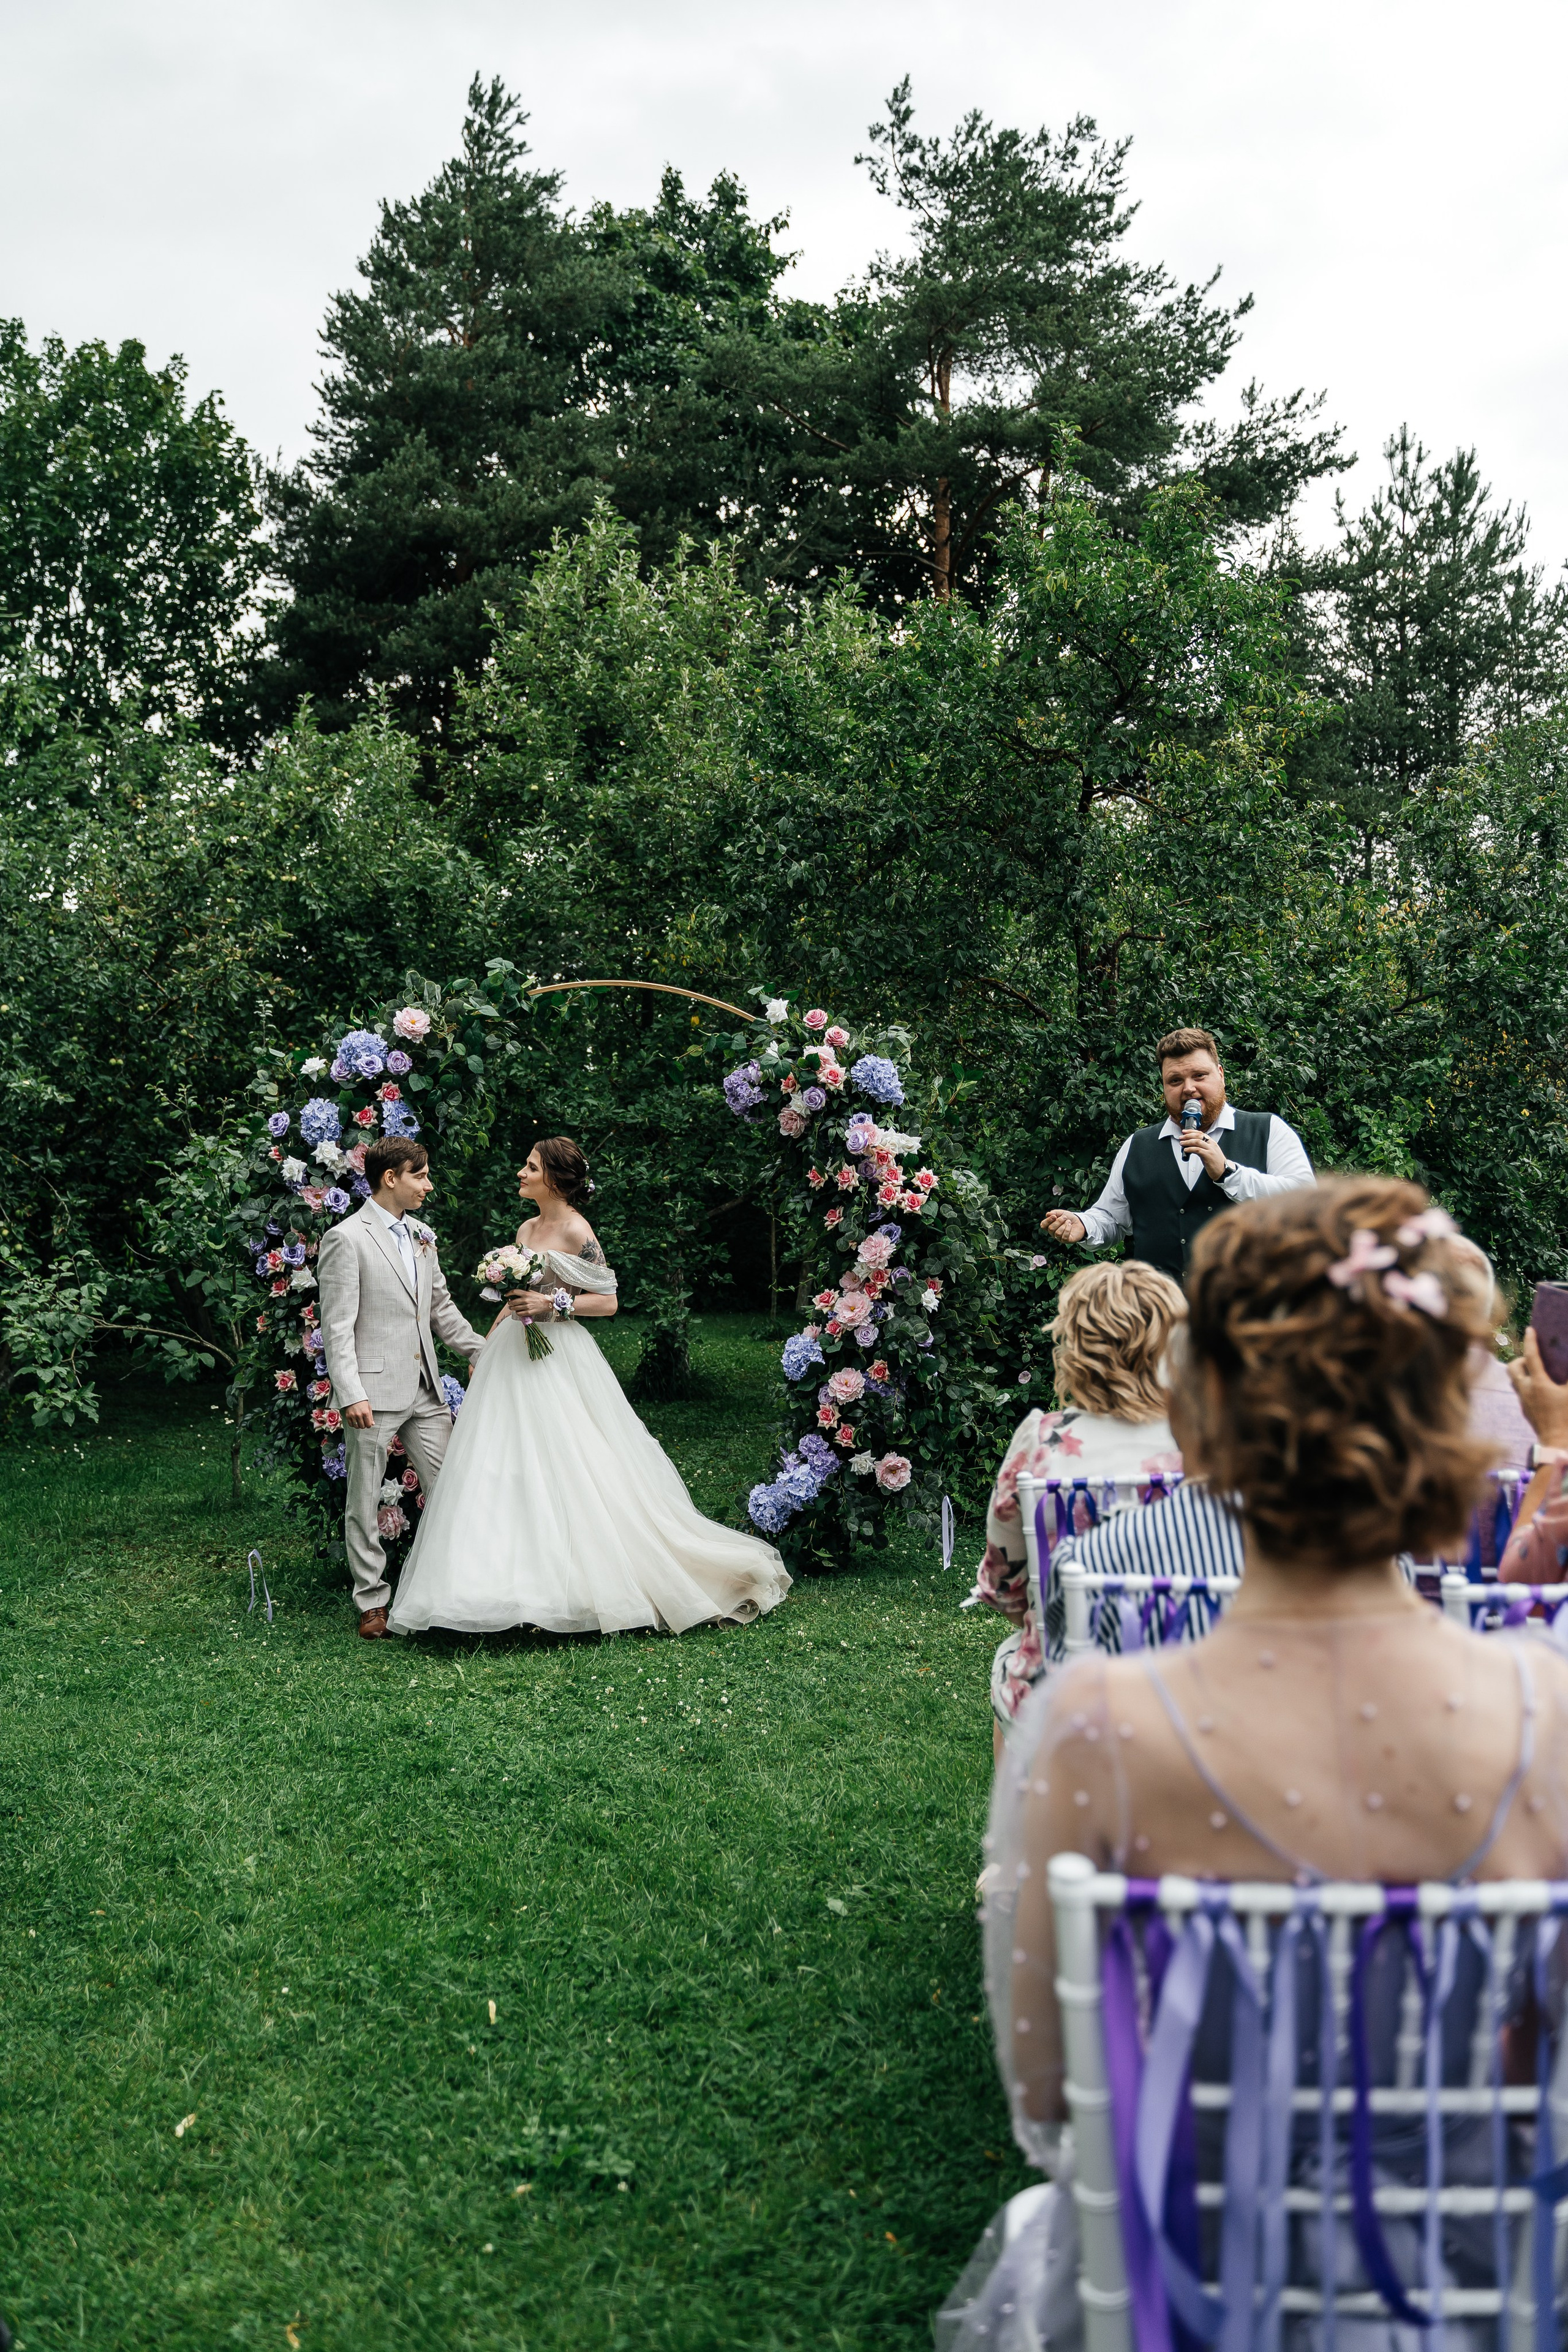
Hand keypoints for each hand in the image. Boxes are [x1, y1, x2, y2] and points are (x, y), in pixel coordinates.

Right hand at [344, 1400, 373, 1428]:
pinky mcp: (348, 1416)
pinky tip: (355, 1422)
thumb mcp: (368, 1407)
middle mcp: (359, 1415)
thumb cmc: (361, 1401)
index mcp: (365, 1412)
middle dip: (364, 1425)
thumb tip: (372, 1424)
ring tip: (359, 1422)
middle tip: (363, 1422)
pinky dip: (353, 1425)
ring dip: (358, 1426)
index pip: (368, 1425)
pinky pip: (351, 1425)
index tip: (368, 1424)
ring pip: (356, 1426)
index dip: (369, 1425)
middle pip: (362, 1426)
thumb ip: (371, 1416)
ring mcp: (353, 1416)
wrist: (353, 1397)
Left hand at [499, 1290, 555, 1319]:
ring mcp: (526, 1307)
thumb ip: (525, 1293)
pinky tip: (518, 1311)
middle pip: (512, 1302)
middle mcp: (525, 1300)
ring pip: (515, 1308)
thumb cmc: (540, 1298)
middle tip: (509, 1303)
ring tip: (512, 1308)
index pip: (514, 1292)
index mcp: (526, 1294)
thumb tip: (518, 1294)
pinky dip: (517, 1313)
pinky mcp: (528, 1312)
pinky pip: (519, 1313)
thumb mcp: (532, 1292)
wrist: (547, 1303)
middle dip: (509, 1303)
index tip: (506, 1295)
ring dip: (512, 1308)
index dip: (508, 1293)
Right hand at [1039, 1208, 1085, 1244]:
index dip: (1048, 1220)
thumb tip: (1048, 1214)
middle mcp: (1053, 1233)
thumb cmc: (1069, 1218)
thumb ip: (1055, 1212)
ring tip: (1069, 1221)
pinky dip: (1067, 1230)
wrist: (1079, 1222)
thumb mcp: (1062, 1213)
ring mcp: (1059, 1238)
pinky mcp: (1066, 1241)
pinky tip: (1070, 1225)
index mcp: (1050, 1226)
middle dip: (1058, 1221)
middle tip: (1065, 1217)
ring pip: (1057, 1233)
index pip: (1043, 1225)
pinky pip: (1064, 1237)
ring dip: (1064, 1225)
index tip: (1054, 1216)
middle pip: (1051, 1229)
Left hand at [1179, 1127, 1227, 1179]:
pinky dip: (1190, 1149)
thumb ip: (1203, 1148)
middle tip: (1181, 1137)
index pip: (1201, 1133)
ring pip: (1197, 1142)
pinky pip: (1197, 1150)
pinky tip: (1186, 1150)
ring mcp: (1210, 1150)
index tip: (1185, 1132)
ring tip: (1182, 1143)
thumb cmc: (1217, 1163)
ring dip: (1187, 1142)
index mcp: (1212, 1143)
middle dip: (1188, 1136)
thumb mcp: (1210, 1152)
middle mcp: (1211, 1145)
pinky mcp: (1208, 1156)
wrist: (1224, 1171)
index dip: (1191, 1131)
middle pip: (1198, 1136)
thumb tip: (1192, 1146)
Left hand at [1508, 1328, 1567, 1446]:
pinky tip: (1541, 1389)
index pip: (1531, 1356)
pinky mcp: (1525, 1411)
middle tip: (1535, 1359)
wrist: (1558, 1444)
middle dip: (1521, 1359)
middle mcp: (1526, 1391)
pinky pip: (1521, 1392)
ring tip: (1537, 1372)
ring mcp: (1524, 1402)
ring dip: (1522, 1372)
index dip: (1530, 1341)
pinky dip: (1527, 1385)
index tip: (1530, 1329)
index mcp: (1538, 1384)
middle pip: (1512, 1367)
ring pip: (1514, 1380)